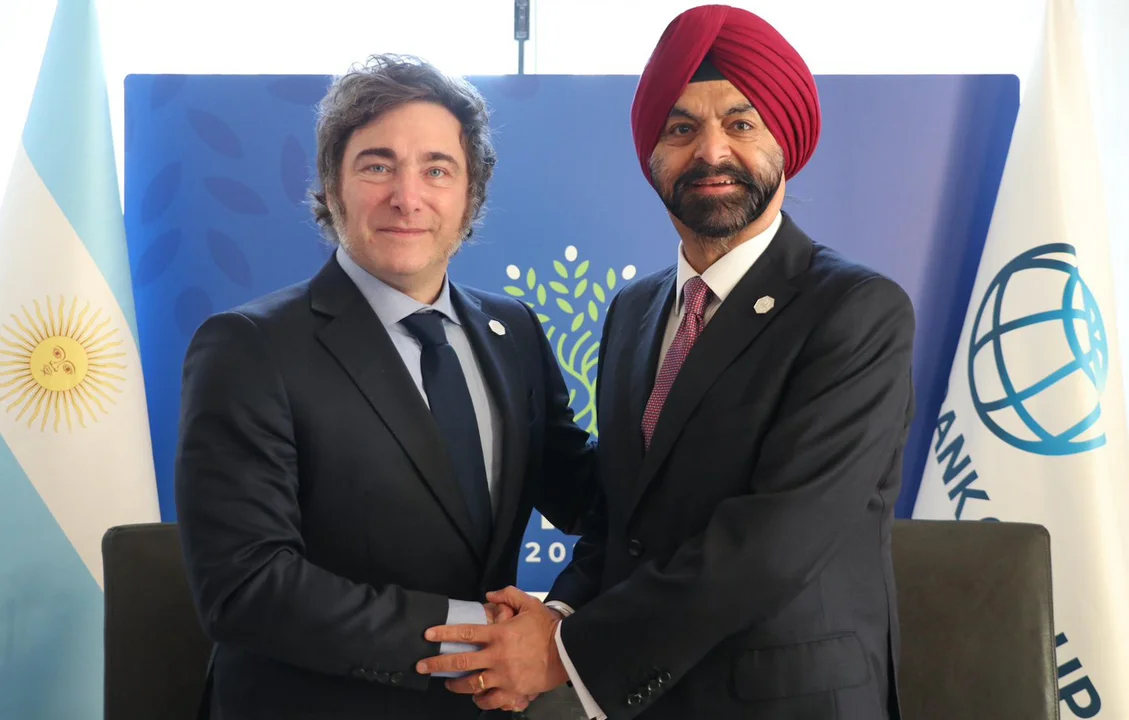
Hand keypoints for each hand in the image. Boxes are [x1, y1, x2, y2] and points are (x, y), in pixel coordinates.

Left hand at [416, 586, 568, 699]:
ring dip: (456, 685)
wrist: (567, 652)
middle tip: (422, 666)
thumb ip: (509, 595)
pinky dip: (481, 700)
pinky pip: (491, 700)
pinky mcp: (512, 691)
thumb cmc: (548, 627)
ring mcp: (503, 676)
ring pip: (471, 684)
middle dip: (438, 664)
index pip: (465, 632)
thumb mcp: (530, 604)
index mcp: (499, 634)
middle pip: (461, 661)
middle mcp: (497, 656)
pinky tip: (476, 698)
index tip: (428, 635)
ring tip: (447, 683)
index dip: (444, 633)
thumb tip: (489, 596)